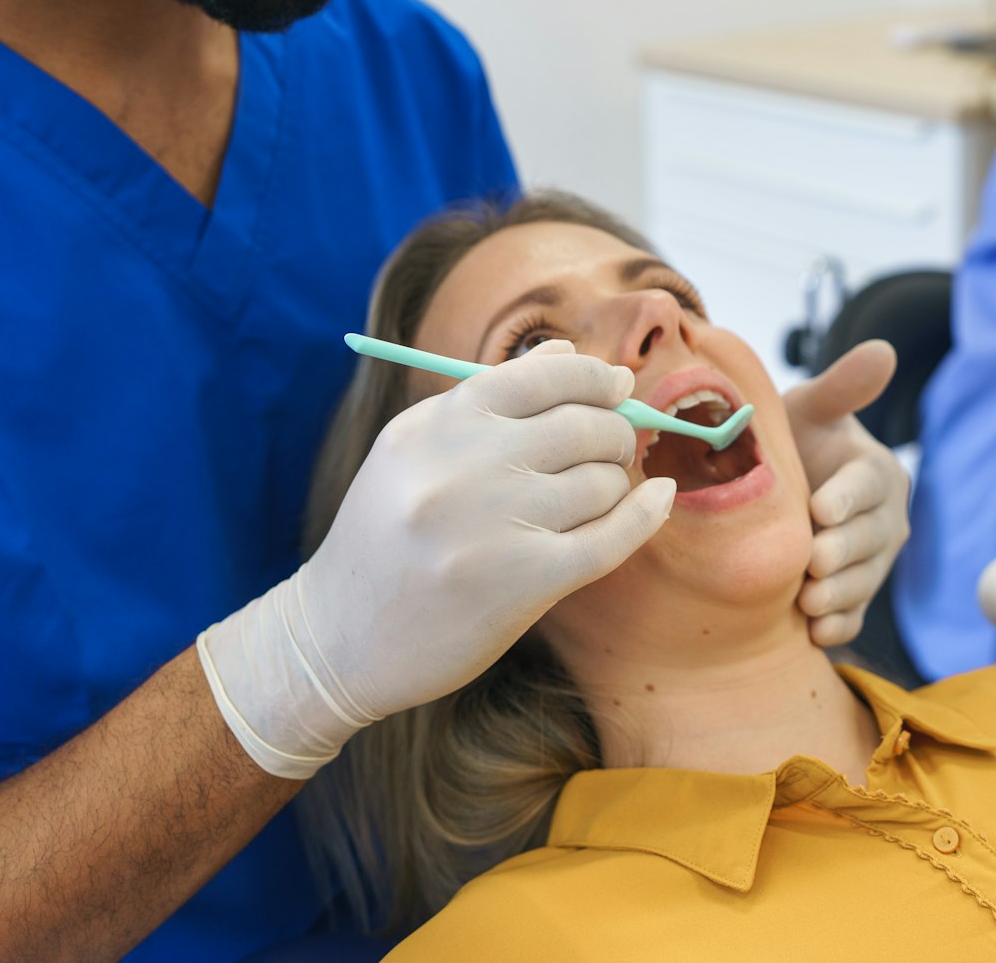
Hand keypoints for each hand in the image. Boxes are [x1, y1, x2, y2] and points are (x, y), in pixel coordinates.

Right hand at [199, 341, 675, 778]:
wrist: (337, 640)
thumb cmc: (386, 538)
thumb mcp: (415, 452)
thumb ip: (491, 400)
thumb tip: (575, 355)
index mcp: (436, 426)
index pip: (540, 376)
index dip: (592, 377)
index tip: (616, 384)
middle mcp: (463, 467)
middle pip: (583, 425)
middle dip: (614, 431)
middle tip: (614, 447)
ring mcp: (494, 526)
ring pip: (601, 480)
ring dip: (616, 482)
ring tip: (600, 492)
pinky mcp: (523, 583)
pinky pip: (611, 538)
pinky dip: (646, 515)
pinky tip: (659, 501)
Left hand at [784, 340, 910, 646]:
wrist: (780, 485)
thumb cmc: (794, 439)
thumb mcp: (811, 409)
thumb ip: (842, 388)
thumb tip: (882, 351)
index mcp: (876, 471)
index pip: (869, 484)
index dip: (847, 498)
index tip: (820, 508)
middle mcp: (885, 519)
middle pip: (870, 540)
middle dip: (841, 553)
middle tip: (811, 564)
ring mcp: (873, 561)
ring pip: (865, 581)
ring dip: (840, 594)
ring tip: (808, 603)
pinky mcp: (856, 594)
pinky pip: (856, 615)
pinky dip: (839, 626)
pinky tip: (814, 633)